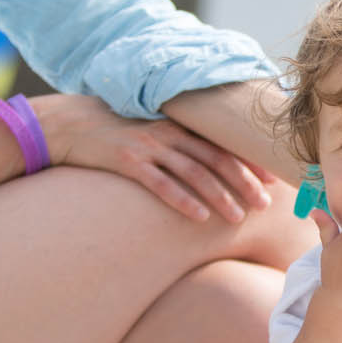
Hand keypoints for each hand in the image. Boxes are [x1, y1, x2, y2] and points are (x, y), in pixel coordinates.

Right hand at [30, 93, 273, 222]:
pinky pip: (161, 184)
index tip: (272, 179)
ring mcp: (148, 147)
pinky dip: (183, 200)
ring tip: (239, 217)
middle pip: (216, 159)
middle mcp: (168, 134)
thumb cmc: (114, 134)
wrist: (70, 125)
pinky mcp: (128, 162)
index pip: (222, 143)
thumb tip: (205, 163)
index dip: (248, 161)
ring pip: (194, 173)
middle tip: (264, 204)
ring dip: (220, 196)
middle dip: (243, 182)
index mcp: (177, 126)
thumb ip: (177, 143)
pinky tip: (199, 217)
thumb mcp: (150, 132)